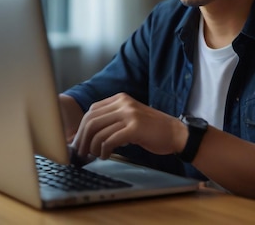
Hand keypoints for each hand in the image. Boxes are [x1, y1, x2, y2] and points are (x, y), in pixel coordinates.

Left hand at [71, 92, 187, 159]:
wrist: (176, 133)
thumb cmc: (152, 129)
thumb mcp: (130, 117)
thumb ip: (113, 120)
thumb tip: (88, 134)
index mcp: (121, 98)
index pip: (92, 111)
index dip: (82, 128)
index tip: (79, 141)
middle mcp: (124, 103)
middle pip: (92, 120)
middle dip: (82, 138)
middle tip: (80, 152)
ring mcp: (130, 114)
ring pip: (99, 131)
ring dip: (92, 146)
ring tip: (94, 155)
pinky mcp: (135, 128)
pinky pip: (110, 140)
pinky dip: (104, 150)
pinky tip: (105, 155)